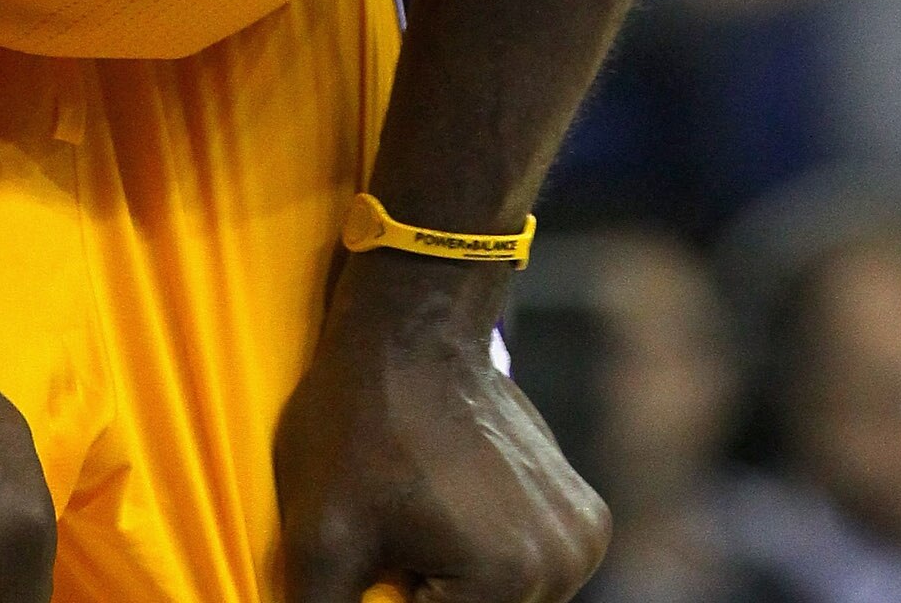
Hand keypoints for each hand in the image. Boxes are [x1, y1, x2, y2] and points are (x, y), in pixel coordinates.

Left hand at [275, 255, 608, 602]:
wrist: (411, 325)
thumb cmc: (359, 423)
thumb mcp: (317, 545)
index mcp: (511, 579)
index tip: (375, 571)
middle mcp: (565, 562)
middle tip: (390, 556)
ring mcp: (581, 536)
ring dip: (457, 597)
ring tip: (412, 541)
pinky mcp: (584, 516)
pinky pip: (530, 579)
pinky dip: (488, 574)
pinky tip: (442, 526)